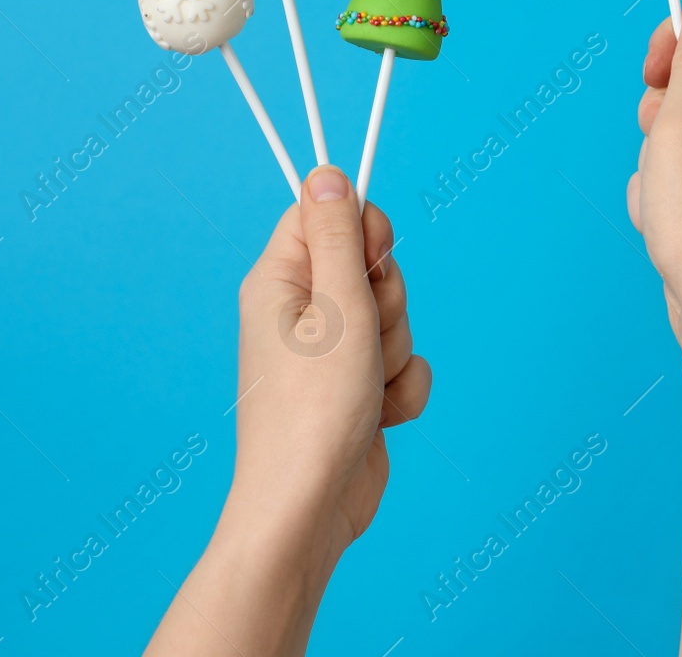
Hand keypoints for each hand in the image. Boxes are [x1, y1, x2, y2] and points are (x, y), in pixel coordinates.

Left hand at [230, 167, 431, 555]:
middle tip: (365, 336)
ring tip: (367, 386)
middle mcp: (300, 312)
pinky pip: (402, 363)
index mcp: (279, 281)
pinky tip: (380, 416)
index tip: (372, 260)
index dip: (362, 229)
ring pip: (394, 316)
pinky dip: (401, 389)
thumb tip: (327, 173)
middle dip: (388, 301)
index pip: (324, 214)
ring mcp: (329, 353)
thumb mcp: (336, 308)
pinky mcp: (355, 388)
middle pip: (370, 265)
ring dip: (397, 351)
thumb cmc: (313, 412)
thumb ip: (337, 237)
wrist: (310, 507)